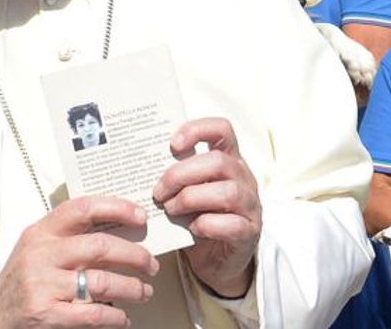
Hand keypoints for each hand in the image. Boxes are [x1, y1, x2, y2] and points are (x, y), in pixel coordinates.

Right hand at [0, 196, 157, 328]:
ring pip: (102, 281)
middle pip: (100, 246)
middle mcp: (40, 255)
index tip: (140, 217)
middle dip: (135, 255)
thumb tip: (121, 226)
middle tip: (150, 264)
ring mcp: (41, 285)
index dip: (117, 208)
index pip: (83, 208)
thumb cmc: (26, 281)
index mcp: (41, 232)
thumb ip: (70, 236)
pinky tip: (123, 318)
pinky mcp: (45, 314)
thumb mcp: (39, 250)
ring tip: (143, 291)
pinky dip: (116, 317)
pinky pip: (94, 313)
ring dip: (132, 288)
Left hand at [153, 117, 261, 298]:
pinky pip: (232, 225)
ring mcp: (250, 205)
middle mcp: (244, 178)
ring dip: (191, 199)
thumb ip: (177, 178)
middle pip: (219, 162)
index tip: (172, 145)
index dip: (197, 130)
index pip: (222, 130)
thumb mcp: (189, 191)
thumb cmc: (199, 219)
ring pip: (228, 192)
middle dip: (181, 174)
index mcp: (229, 160)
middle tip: (159, 191)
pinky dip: (208, 225)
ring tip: (171, 209)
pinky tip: (193, 229)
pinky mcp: (249, 233)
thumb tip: (141, 168)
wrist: (218, 260)